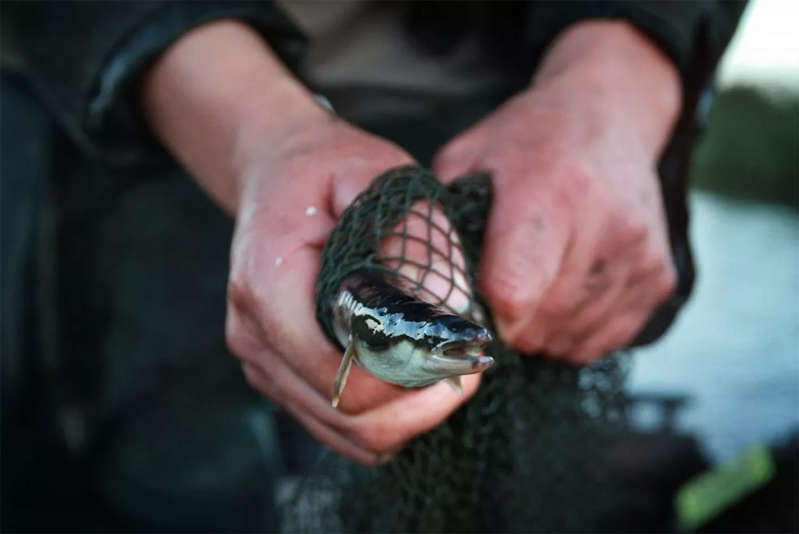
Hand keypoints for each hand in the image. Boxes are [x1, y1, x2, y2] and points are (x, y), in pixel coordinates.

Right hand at [142, 20, 480, 464]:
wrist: (277, 173)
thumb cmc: (328, 171)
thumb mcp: (377, 176)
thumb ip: (415, 235)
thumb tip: (453, 310)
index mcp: (268, 284)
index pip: (337, 372)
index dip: (404, 376)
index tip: (455, 354)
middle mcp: (254, 335)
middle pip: (344, 414)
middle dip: (415, 405)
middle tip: (465, 372)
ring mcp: (262, 362)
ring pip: (342, 433)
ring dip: (403, 417)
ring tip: (445, 375)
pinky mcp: (278, 376)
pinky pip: (334, 427)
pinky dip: (381, 419)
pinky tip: (411, 380)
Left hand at [433, 21, 680, 364]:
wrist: (610, 118)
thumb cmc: (527, 142)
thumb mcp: (467, 157)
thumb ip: (440, 221)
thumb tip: (421, 288)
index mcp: (548, 194)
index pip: (512, 294)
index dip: (480, 310)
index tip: (469, 296)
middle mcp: (605, 227)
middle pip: (537, 326)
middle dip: (505, 322)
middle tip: (497, 287)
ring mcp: (639, 256)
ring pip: (568, 340)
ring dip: (538, 329)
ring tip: (533, 282)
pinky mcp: (660, 278)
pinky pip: (602, 341)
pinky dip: (573, 331)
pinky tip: (563, 291)